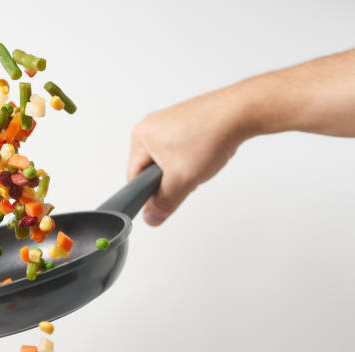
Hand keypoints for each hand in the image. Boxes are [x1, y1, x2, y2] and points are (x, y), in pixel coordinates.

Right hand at [128, 88, 248, 225]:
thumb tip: (152, 216)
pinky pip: (180, 148)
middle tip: (187, 175)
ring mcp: (168, 121)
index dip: (149, 192)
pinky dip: (192, 155)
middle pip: (150, 168)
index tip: (165, 196)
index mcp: (140, 136)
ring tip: (199, 161)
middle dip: (169, 178)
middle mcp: (151, 125)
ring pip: (167, 159)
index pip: (133, 177)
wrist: (240, 112)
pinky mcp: (184, 120)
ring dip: (182, 167)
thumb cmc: (210, 134)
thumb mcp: (182, 179)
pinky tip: (205, 153)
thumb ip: (164, 203)